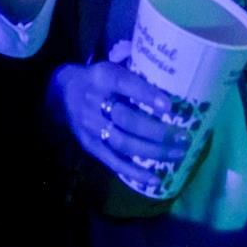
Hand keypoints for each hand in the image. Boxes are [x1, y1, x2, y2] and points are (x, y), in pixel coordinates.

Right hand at [48, 61, 189, 188]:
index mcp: (102, 77)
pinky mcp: (90, 146)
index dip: (146, 95)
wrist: (63, 92)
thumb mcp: (112, 67)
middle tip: (183, 136)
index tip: (170, 106)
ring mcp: (90, 127)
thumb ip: (136, 75)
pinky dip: (135, 172)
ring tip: (178, 154)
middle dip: (157, 131)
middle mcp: (94, 102)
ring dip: (153, 151)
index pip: (125, 84)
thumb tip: (175, 83)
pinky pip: (113, 162)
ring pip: (123, 143)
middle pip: (127, 119)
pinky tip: (156, 179)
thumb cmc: (99, 79)